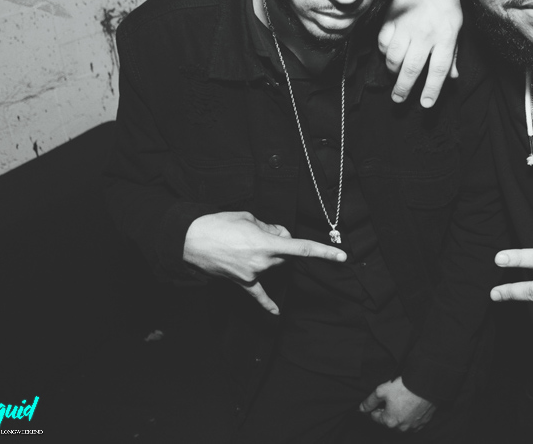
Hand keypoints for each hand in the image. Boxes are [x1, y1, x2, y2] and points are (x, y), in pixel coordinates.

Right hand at [183, 210, 345, 314]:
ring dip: (268, 257)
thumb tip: (280, 235)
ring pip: (272, 266)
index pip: (301, 248)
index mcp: (266, 244)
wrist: (190, 240)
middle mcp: (262, 262)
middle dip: (280, 244)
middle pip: (285, 255)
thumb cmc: (219, 224)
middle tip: (260, 232)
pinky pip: (258, 295)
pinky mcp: (241, 282)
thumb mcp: (249, 218)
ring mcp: (252, 275)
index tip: (342, 256)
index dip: (323, 251)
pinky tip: (276, 314)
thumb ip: (270, 228)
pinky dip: (268, 303)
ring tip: (244, 245)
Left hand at [359, 376, 435, 431]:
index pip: (375, 417)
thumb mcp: (382, 390)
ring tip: (403, 400)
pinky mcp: (423, 423)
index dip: (377, 406)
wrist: (427, 384)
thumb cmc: (405, 387)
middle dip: (388, 411)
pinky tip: (412, 405)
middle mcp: (401, 428)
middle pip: (388, 421)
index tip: (383, 398)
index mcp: (389, 422)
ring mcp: (413, 427)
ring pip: (400, 423)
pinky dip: (411, 416)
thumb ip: (369, 401)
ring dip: (399, 415)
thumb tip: (361, 408)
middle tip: (394, 398)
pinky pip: (412, 422)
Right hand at [379, 0, 461, 107]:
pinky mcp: (391, 20)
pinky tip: (389, 55)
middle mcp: (425, 34)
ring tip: (395, 76)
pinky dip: (384, 52)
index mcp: (445, 37)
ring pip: (394, 57)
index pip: (439, 69)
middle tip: (399, 99)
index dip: (432, 89)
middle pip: (412, 68)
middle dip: (404, 88)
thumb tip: (452, 77)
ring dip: (393, 71)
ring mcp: (406, 26)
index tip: (426, 103)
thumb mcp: (457, 29)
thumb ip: (453, 54)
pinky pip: (383, 42)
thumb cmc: (446, 7)